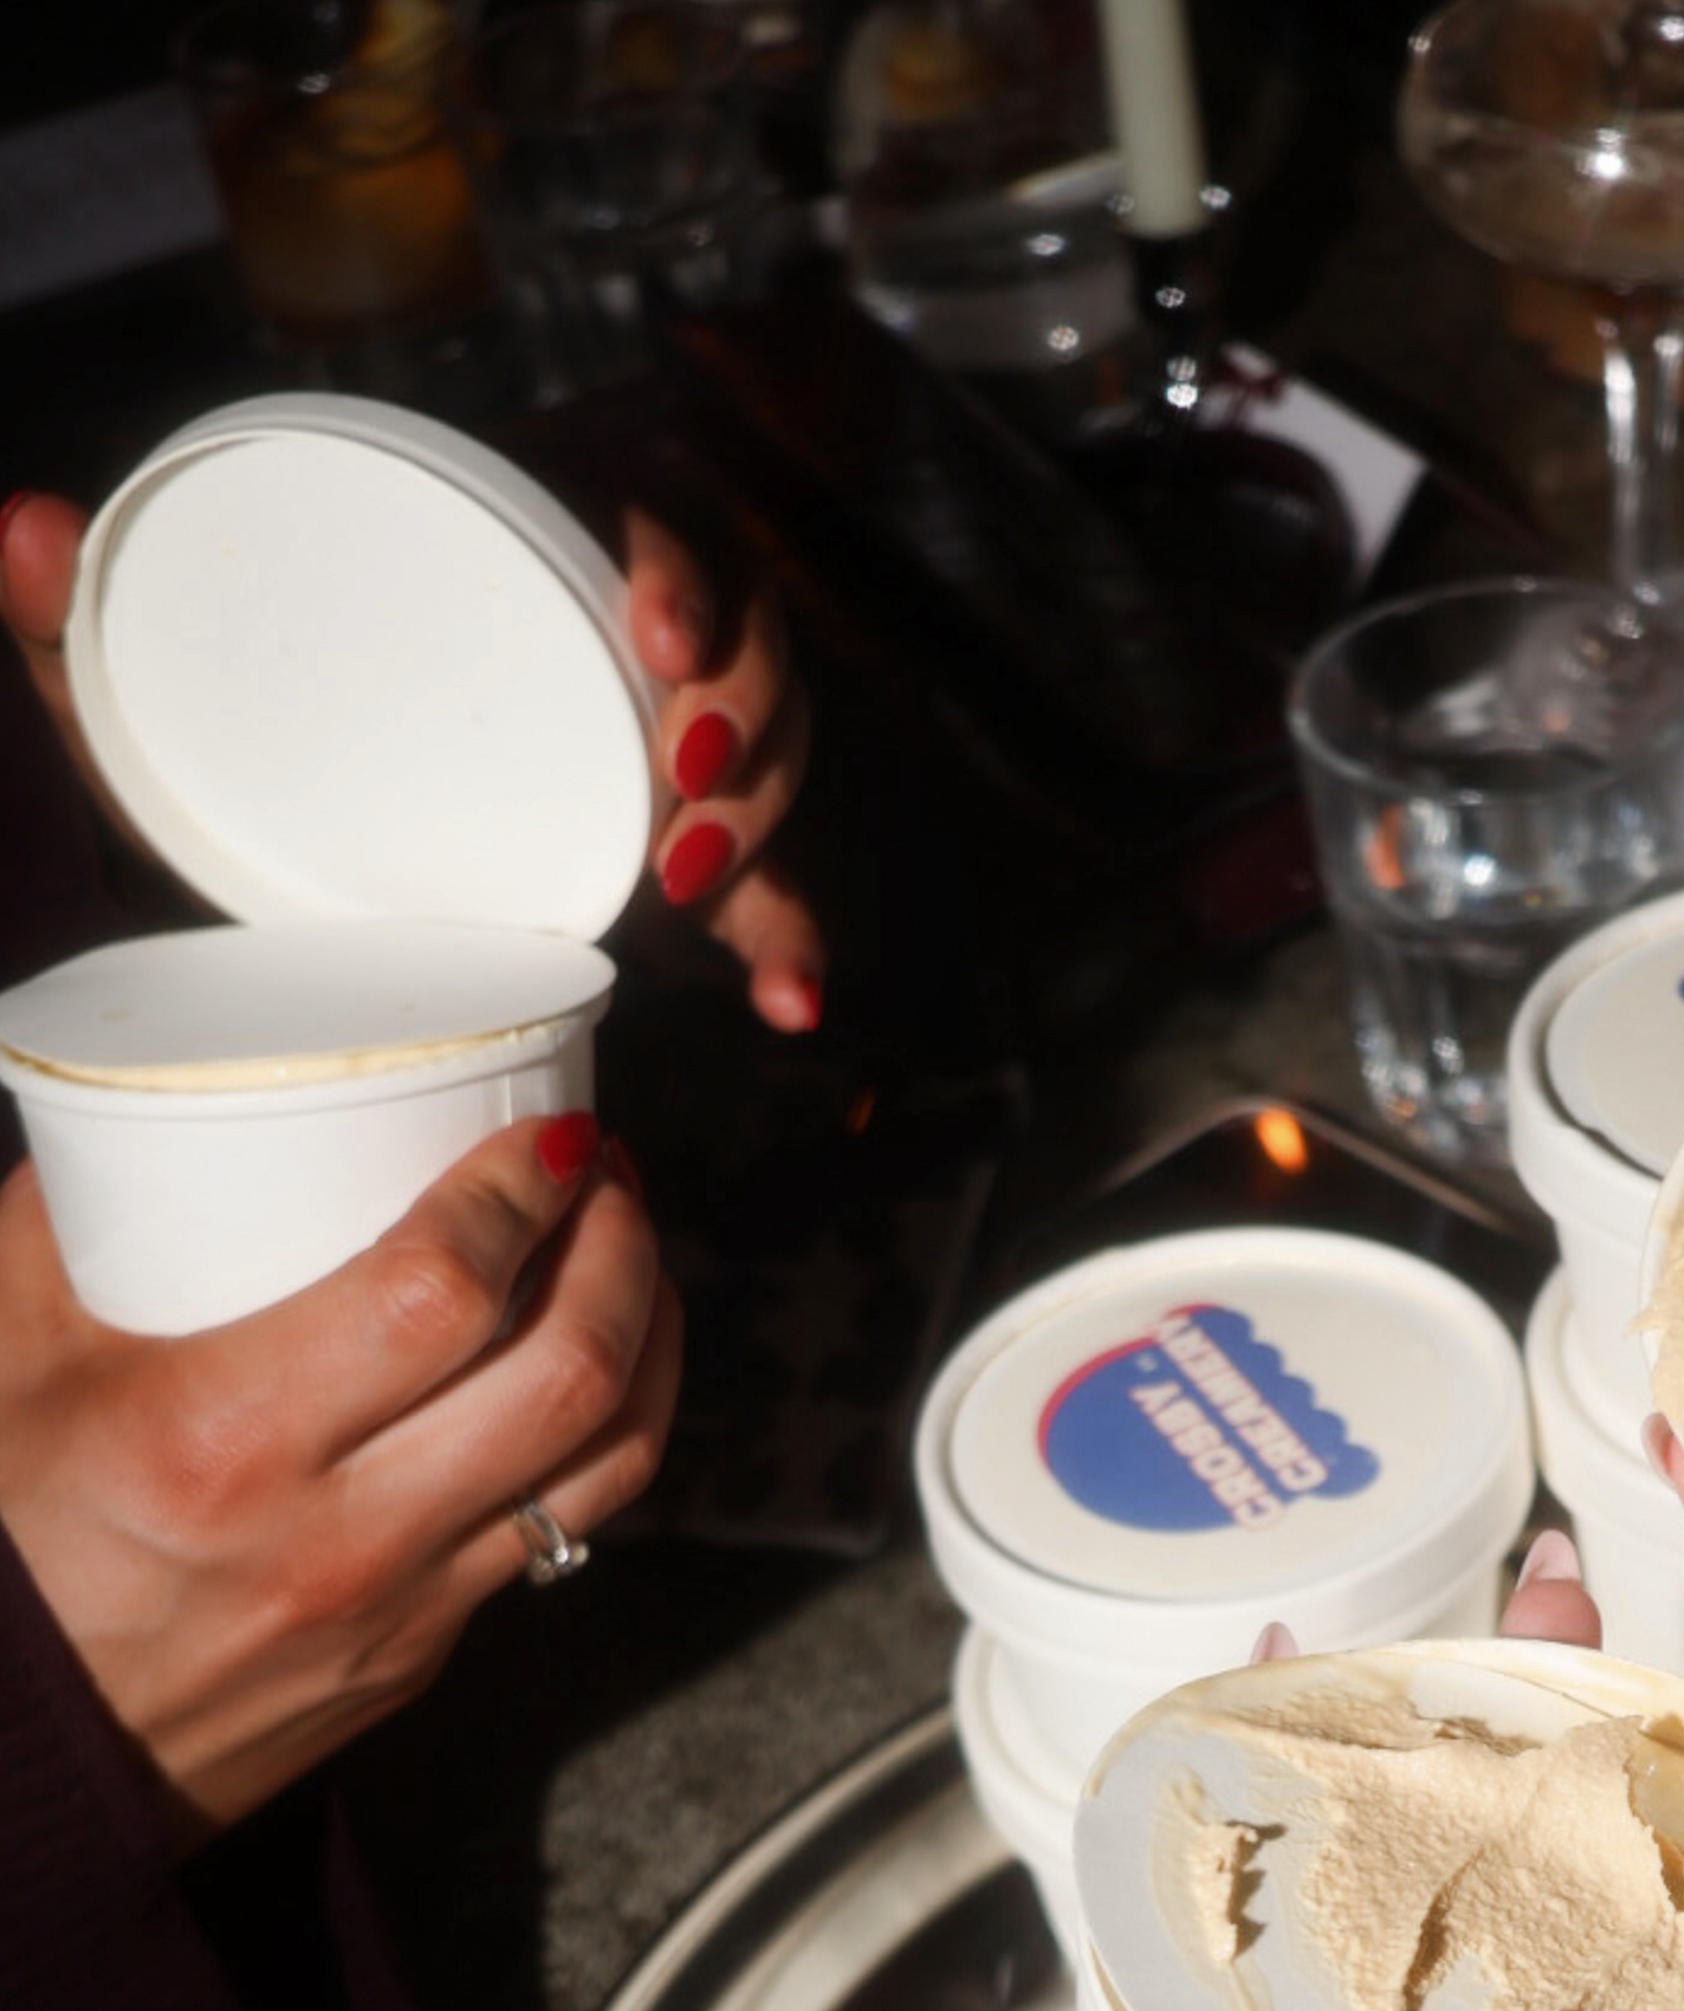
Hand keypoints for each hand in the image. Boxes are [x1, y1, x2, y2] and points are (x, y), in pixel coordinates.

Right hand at [0, 1117, 679, 1844]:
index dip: (518, 1195)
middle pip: (569, 1374)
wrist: (9, 1753)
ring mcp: (403, 1608)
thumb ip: (81, 1215)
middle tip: (607, 1175)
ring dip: (650, 1335)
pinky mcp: (429, 1649)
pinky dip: (605, 1426)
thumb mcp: (0, 1352)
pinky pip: (564, 1525)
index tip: (543, 1136)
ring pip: (608, 1458)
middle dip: (621, 1247)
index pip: (441, 1295)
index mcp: (222, 1443)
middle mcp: (337, 1537)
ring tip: (627, 1252)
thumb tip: (175, 1093)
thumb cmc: (1, 1542)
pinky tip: (590, 1364)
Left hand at [1, 490, 825, 1032]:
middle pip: (753, 643)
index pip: (662, 515)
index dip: (691, 574)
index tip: (659, 650)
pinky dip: (789, 943)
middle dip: (749, 724)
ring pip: (777, 752)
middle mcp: (617, 631)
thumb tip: (24, 524)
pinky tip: (793, 1009)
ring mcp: (657, 742)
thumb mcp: (152, 684)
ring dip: (768, 828)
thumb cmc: (231, 735)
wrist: (274, 835)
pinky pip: (770, 883)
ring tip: (700, 898)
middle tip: (684, 797)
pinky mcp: (673, 843)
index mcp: (528, 535)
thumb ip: (80, 613)